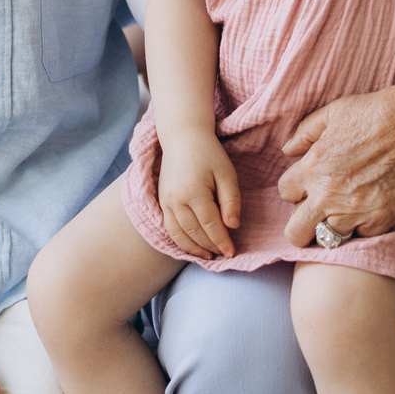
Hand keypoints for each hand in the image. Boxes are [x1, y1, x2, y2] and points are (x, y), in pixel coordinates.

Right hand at [157, 132, 240, 259]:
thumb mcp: (226, 173)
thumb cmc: (209, 154)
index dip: (222, 241)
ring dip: (194, 249)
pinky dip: (181, 241)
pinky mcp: (162, 202)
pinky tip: (193, 246)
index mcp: (194, 192)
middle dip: (210, 246)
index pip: (210, 225)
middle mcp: (176, 200)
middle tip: (224, 255)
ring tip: (209, 255)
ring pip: (179, 235)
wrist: (182, 138)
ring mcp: (165, 202)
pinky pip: (170, 228)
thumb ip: (230, 200)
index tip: (232, 252)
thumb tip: (232, 226)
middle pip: (194, 233)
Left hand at [275, 85, 394, 247]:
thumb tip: (289, 150)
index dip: (297, 187)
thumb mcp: (336, 111)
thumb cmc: (379, 112)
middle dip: (301, 223)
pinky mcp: (381, 221)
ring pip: (328, 238)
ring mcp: (355, 212)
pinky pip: (360, 235)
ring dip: (332, 225)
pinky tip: (368, 207)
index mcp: (313, 168)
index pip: (286, 192)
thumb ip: (306, 132)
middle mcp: (329, 196)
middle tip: (316, 211)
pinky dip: (361, 225)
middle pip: (296, 232)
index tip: (310, 183)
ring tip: (344, 209)